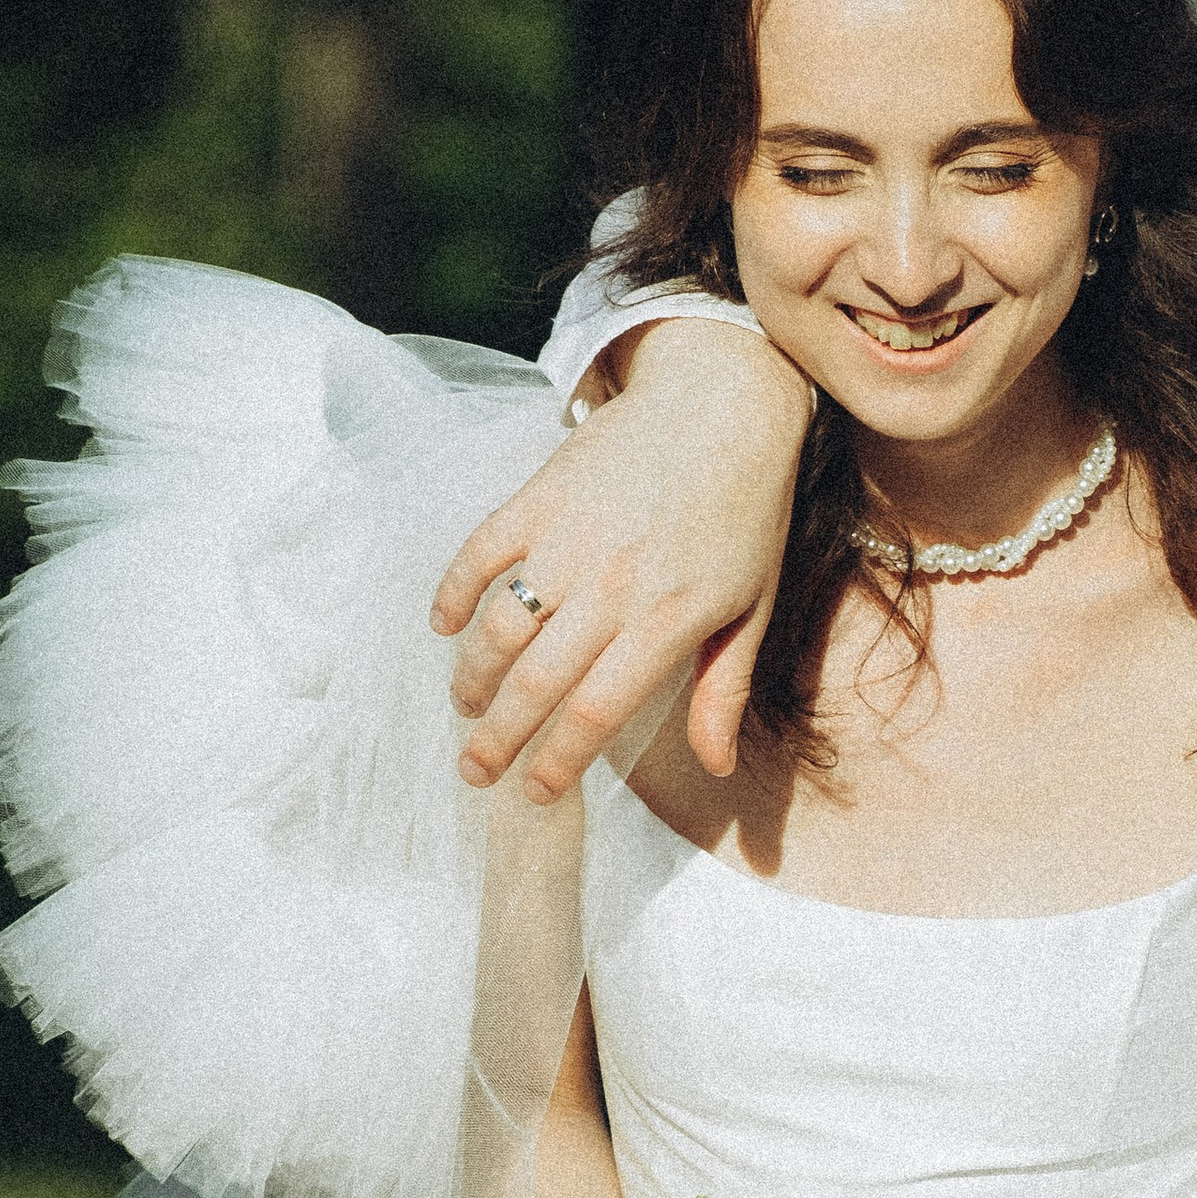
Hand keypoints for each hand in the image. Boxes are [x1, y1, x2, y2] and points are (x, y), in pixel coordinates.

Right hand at [434, 320, 812, 800]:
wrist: (721, 403)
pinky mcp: (537, 496)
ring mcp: (568, 538)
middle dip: (496, 739)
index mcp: (666, 620)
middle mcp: (610, 585)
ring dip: (470, 676)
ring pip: (498, 626)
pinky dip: (452, 593)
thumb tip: (717, 764)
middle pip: (535, 684)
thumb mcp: (752, 606)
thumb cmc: (746, 512)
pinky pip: (478, 554)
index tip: (535, 794)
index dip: (556, 764)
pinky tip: (444, 625)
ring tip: (465, 704)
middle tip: (474, 772)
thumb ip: (725, 688)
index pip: (594, 714)